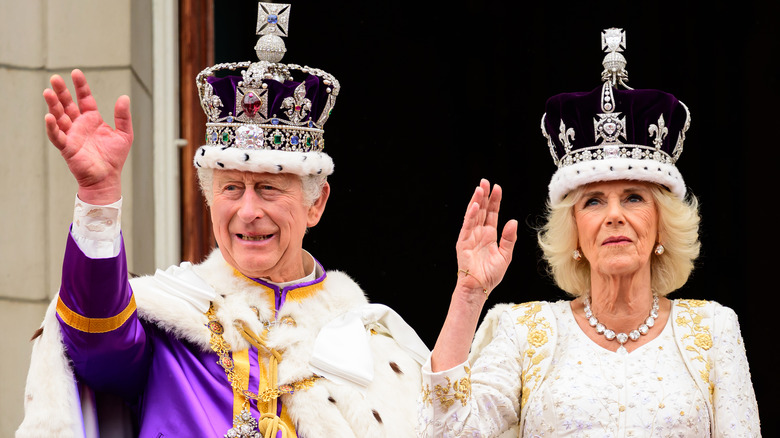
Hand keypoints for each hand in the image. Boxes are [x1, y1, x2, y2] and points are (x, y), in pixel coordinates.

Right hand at [43, 69, 132, 204]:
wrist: (108, 178)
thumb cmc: (114, 157)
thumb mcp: (125, 134)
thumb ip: (123, 116)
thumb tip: (124, 97)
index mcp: (92, 119)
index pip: (84, 99)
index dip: (80, 86)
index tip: (76, 73)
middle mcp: (79, 124)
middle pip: (67, 104)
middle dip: (61, 91)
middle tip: (55, 78)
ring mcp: (71, 135)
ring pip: (59, 116)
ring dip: (53, 105)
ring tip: (48, 92)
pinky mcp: (67, 147)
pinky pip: (57, 136)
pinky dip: (52, 127)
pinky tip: (49, 116)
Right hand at [455, 179, 517, 299]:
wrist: (479, 287)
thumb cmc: (491, 275)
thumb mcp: (505, 255)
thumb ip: (509, 238)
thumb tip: (512, 221)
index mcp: (489, 235)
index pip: (492, 213)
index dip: (494, 201)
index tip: (497, 188)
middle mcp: (479, 233)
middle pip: (482, 210)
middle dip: (484, 196)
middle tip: (486, 182)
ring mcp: (470, 236)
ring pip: (473, 215)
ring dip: (476, 201)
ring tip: (480, 188)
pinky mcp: (463, 242)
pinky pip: (467, 226)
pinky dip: (470, 216)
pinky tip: (475, 206)